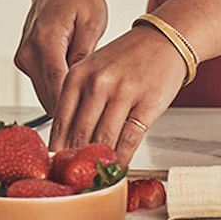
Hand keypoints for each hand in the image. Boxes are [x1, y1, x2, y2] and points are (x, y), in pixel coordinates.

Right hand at [13, 0, 107, 112]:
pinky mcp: (25, 62)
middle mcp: (29, 50)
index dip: (73, 110)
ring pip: (45, 96)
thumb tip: (82, 87)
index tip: (89, 126)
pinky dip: (59, 92)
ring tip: (93, 105)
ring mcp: (24, 58)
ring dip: (66, 103)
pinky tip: (80, 90)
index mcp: (46, 38)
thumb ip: (85, 53)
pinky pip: (43, 86)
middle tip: (99, 122)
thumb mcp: (93, 21)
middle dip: (72, 111)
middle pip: (48, 96)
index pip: (56, 84)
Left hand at [48, 25, 187, 164]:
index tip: (57, 169)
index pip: (60, 124)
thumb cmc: (126, 57)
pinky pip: (129, 140)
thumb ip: (78, 101)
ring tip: (96, 177)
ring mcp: (123, 92)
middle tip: (75, 180)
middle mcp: (98, 83)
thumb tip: (64, 143)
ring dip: (100, 164)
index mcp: (78, 75)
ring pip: (103, 141)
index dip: (58, 152)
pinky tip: (118, 166)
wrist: (163, 39)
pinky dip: (122, 159)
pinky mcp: (147, 103)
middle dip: (77, 163)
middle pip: (80, 136)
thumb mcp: (93, 69)